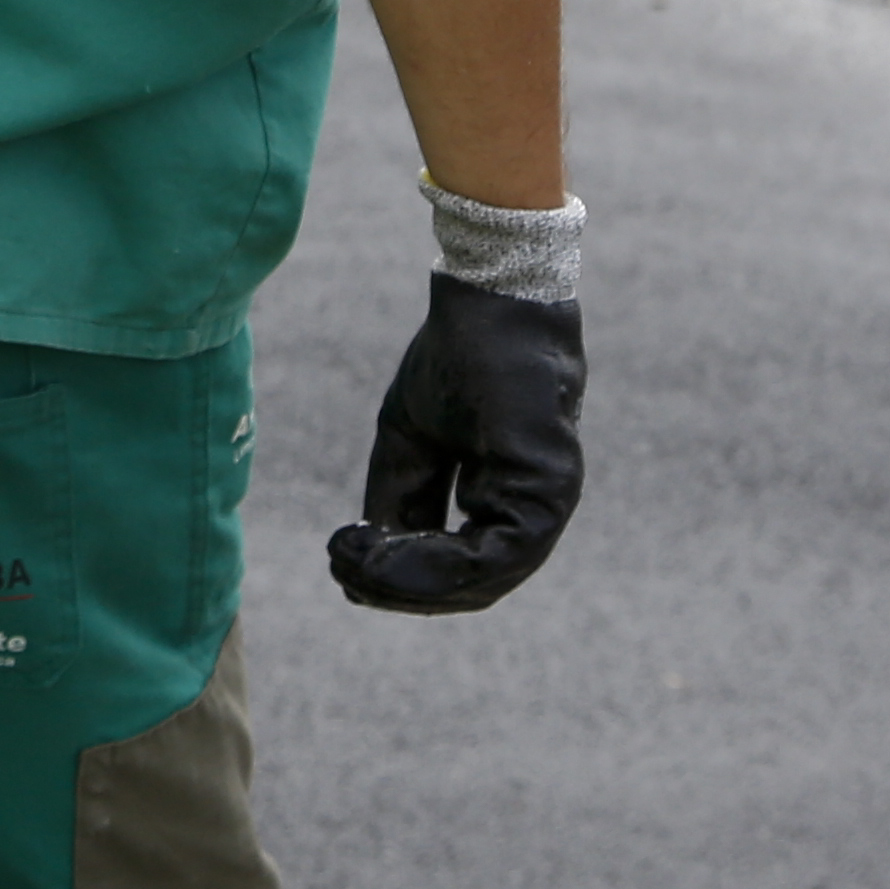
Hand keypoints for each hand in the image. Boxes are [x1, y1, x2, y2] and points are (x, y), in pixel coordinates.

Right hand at [327, 275, 586, 614]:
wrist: (489, 300)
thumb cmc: (456, 361)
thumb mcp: (413, 441)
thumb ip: (404, 498)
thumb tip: (373, 556)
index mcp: (507, 501)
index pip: (463, 568)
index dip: (401, 577)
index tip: (343, 561)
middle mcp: (534, 510)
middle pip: (473, 586)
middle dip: (400, 588)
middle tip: (341, 571)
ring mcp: (547, 500)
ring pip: (485, 578)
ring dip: (413, 580)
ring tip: (355, 561)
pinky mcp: (547, 483)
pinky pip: (498, 550)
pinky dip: (438, 559)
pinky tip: (386, 545)